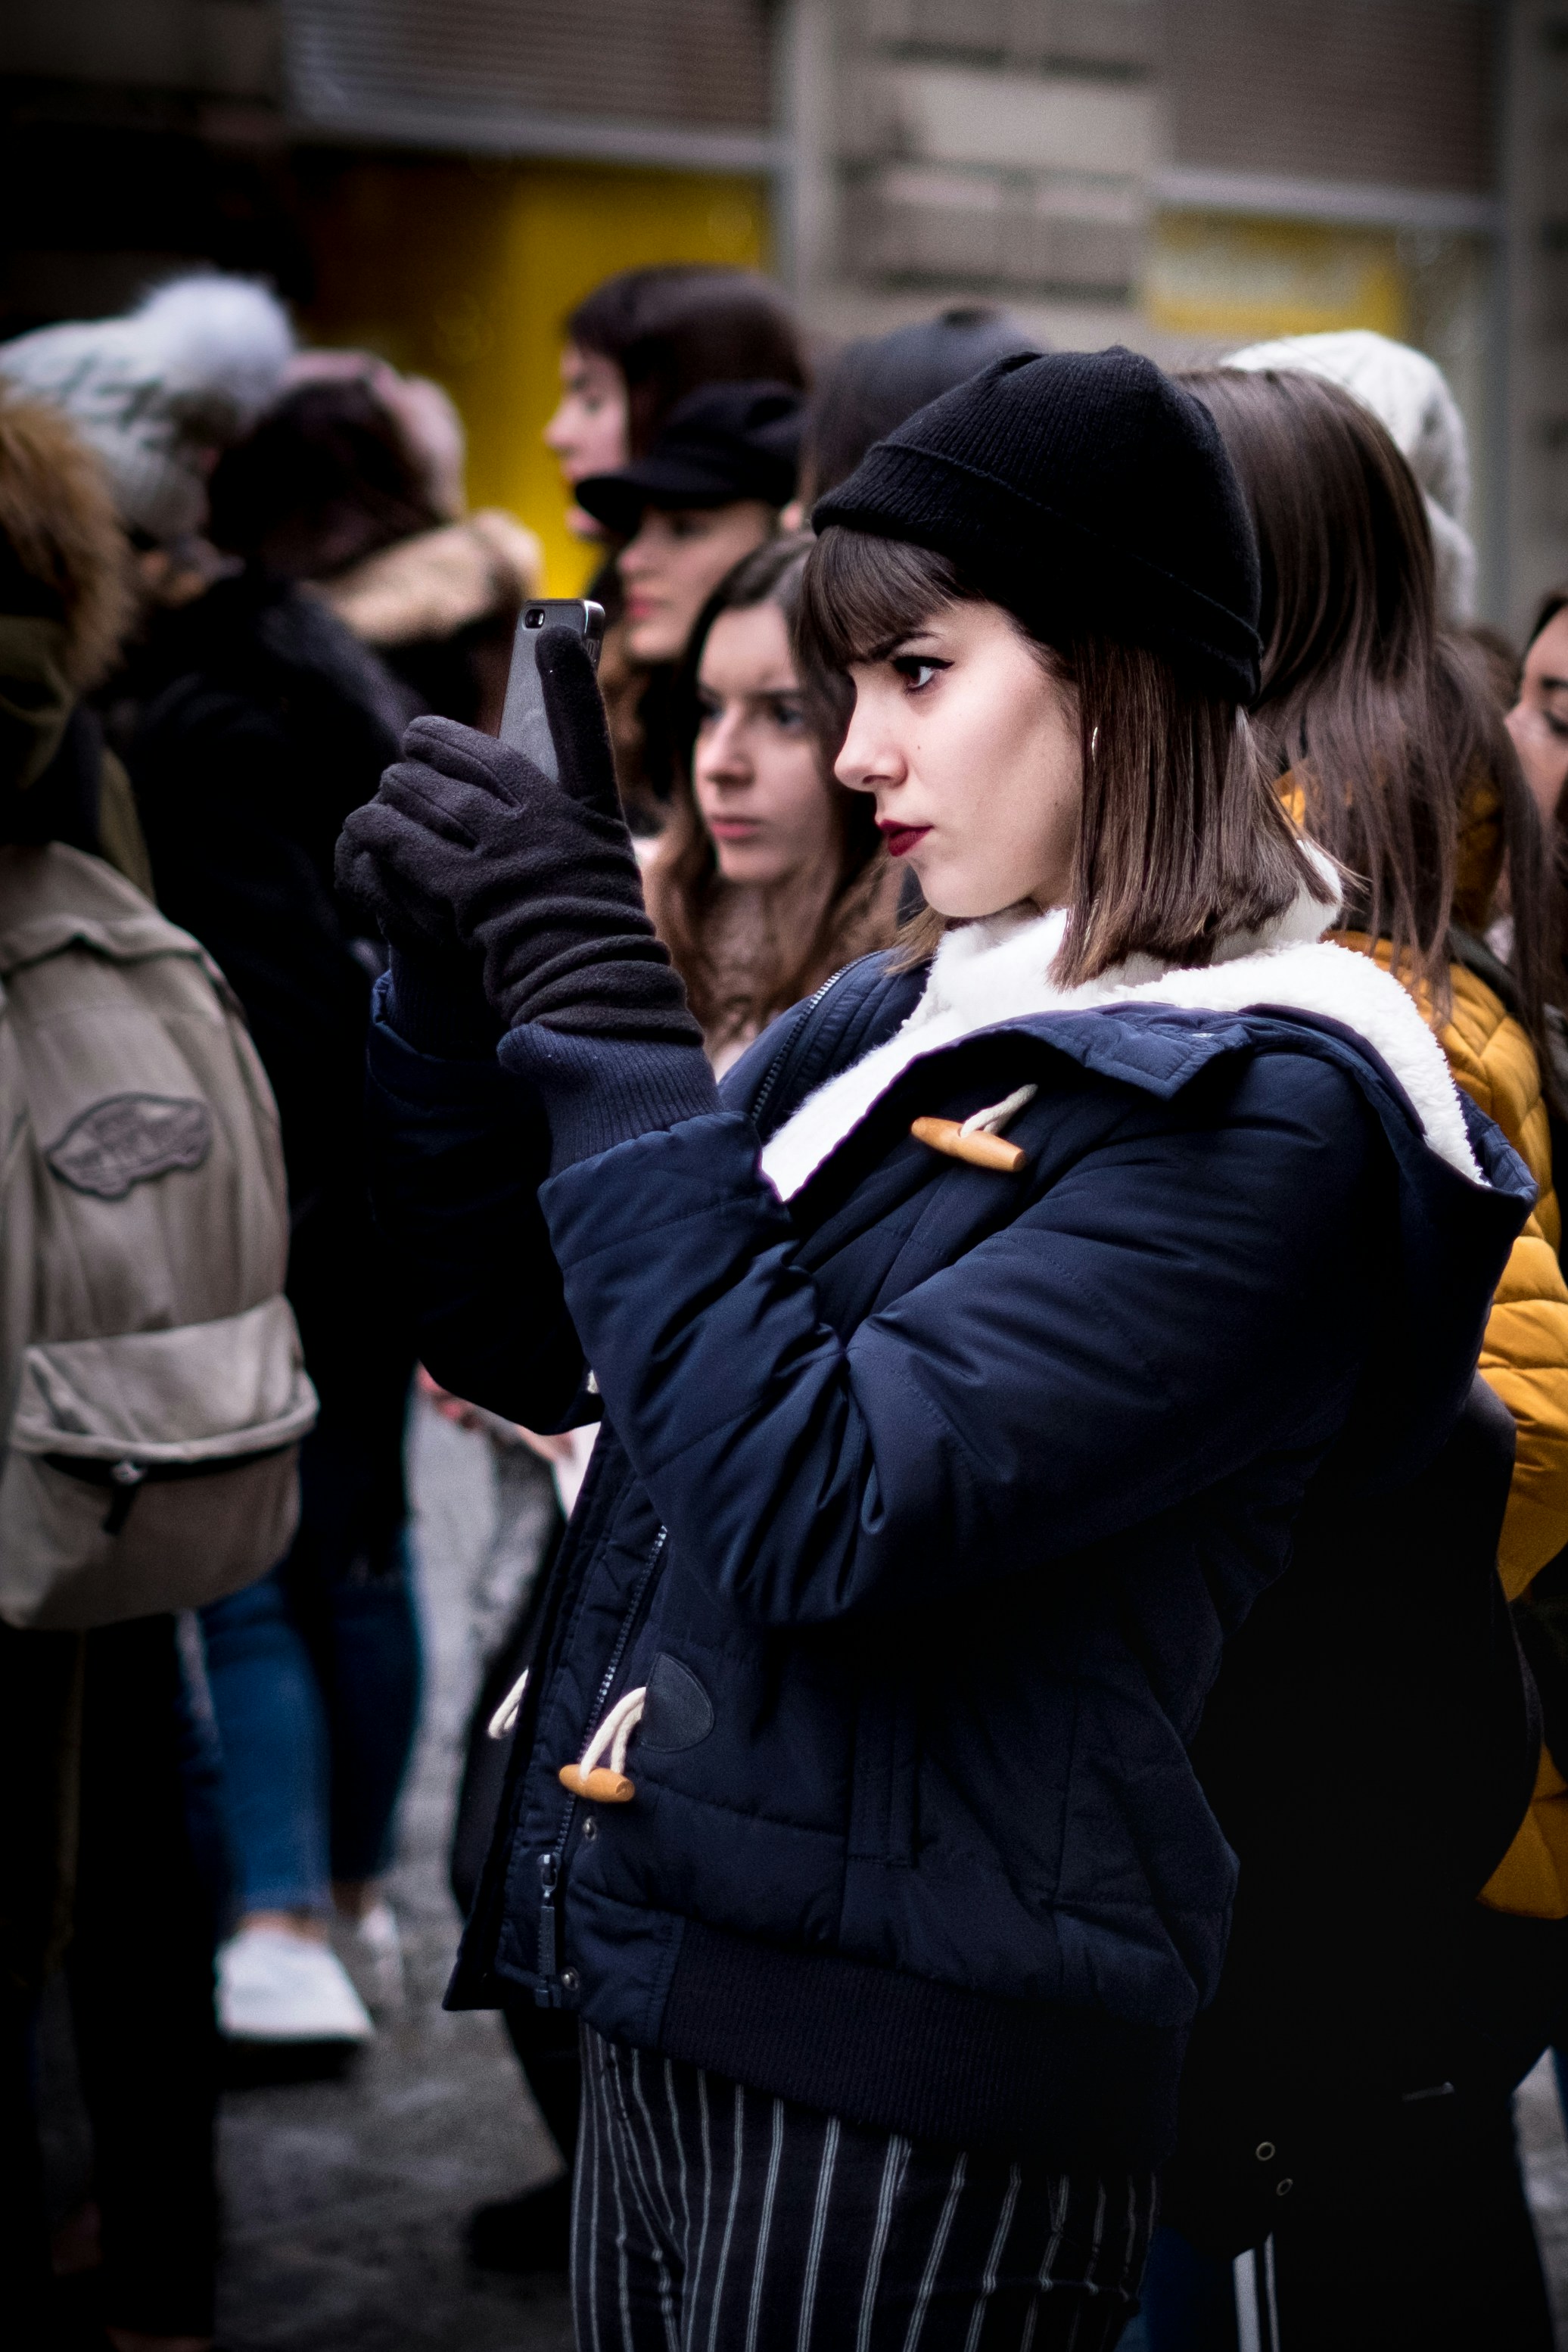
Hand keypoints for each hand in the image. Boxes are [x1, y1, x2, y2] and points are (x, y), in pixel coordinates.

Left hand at [338, 629, 699, 1046]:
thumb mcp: (594, 865)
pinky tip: (366, 837)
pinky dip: (375, 836)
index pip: (582, 732)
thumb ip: (552, 819)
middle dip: (422, 757)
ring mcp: (507, 853)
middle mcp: (548, 821)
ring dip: (392, 799)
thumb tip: (493, 790)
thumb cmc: (588, 938)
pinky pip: (398, 840)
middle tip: (409, 764)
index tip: (557, 634)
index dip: (571, 678)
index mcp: (587, 812)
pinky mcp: (467, 889)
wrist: (585, 1001)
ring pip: (418, 794)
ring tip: (385, 809)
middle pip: (461, 756)